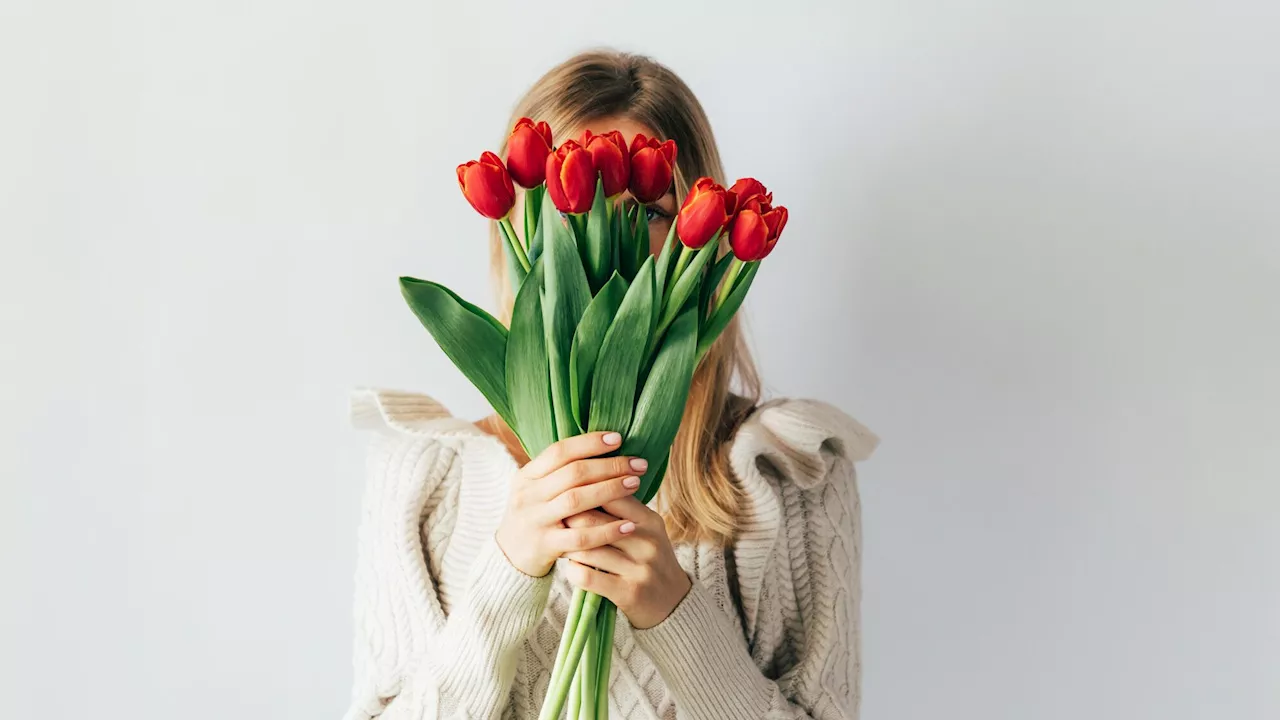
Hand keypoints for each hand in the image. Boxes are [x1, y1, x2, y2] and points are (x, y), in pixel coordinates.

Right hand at [495, 432, 648, 577]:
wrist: (509, 556)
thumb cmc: (535, 515)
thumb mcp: (536, 488)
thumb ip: (561, 471)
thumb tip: (605, 446)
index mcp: (527, 475)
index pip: (559, 451)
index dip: (590, 442)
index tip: (618, 438)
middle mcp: (528, 495)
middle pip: (573, 473)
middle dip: (609, 466)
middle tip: (638, 464)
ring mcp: (535, 520)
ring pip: (576, 500)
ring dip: (610, 490)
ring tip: (635, 483)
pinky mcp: (544, 546)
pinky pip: (580, 537)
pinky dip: (606, 530)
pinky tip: (628, 525)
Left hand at [561, 498, 692, 628]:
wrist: (674, 603)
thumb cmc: (651, 560)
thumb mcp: (647, 530)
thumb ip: (622, 510)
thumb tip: (584, 483)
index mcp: (650, 521)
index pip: (611, 494)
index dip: (584, 492)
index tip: (567, 494)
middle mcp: (647, 542)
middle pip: (593, 520)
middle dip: (569, 518)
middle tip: (554, 519)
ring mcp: (639, 568)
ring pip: (587, 549)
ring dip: (568, 546)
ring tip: (561, 543)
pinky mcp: (629, 593)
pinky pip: (587, 576)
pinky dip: (572, 571)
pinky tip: (572, 568)